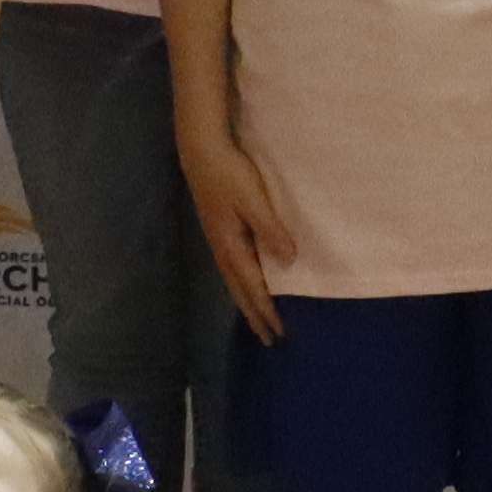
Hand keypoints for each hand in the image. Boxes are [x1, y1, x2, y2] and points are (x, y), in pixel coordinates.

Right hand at [179, 124, 299, 341]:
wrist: (202, 152)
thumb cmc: (231, 174)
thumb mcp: (254, 201)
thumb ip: (271, 231)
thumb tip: (289, 262)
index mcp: (232, 247)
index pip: (253, 288)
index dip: (267, 310)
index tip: (279, 332)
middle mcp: (223, 250)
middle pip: (240, 292)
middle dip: (255, 316)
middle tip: (269, 339)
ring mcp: (218, 242)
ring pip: (234, 282)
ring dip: (247, 303)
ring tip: (258, 320)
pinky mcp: (219, 231)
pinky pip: (232, 270)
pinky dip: (242, 286)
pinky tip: (247, 283)